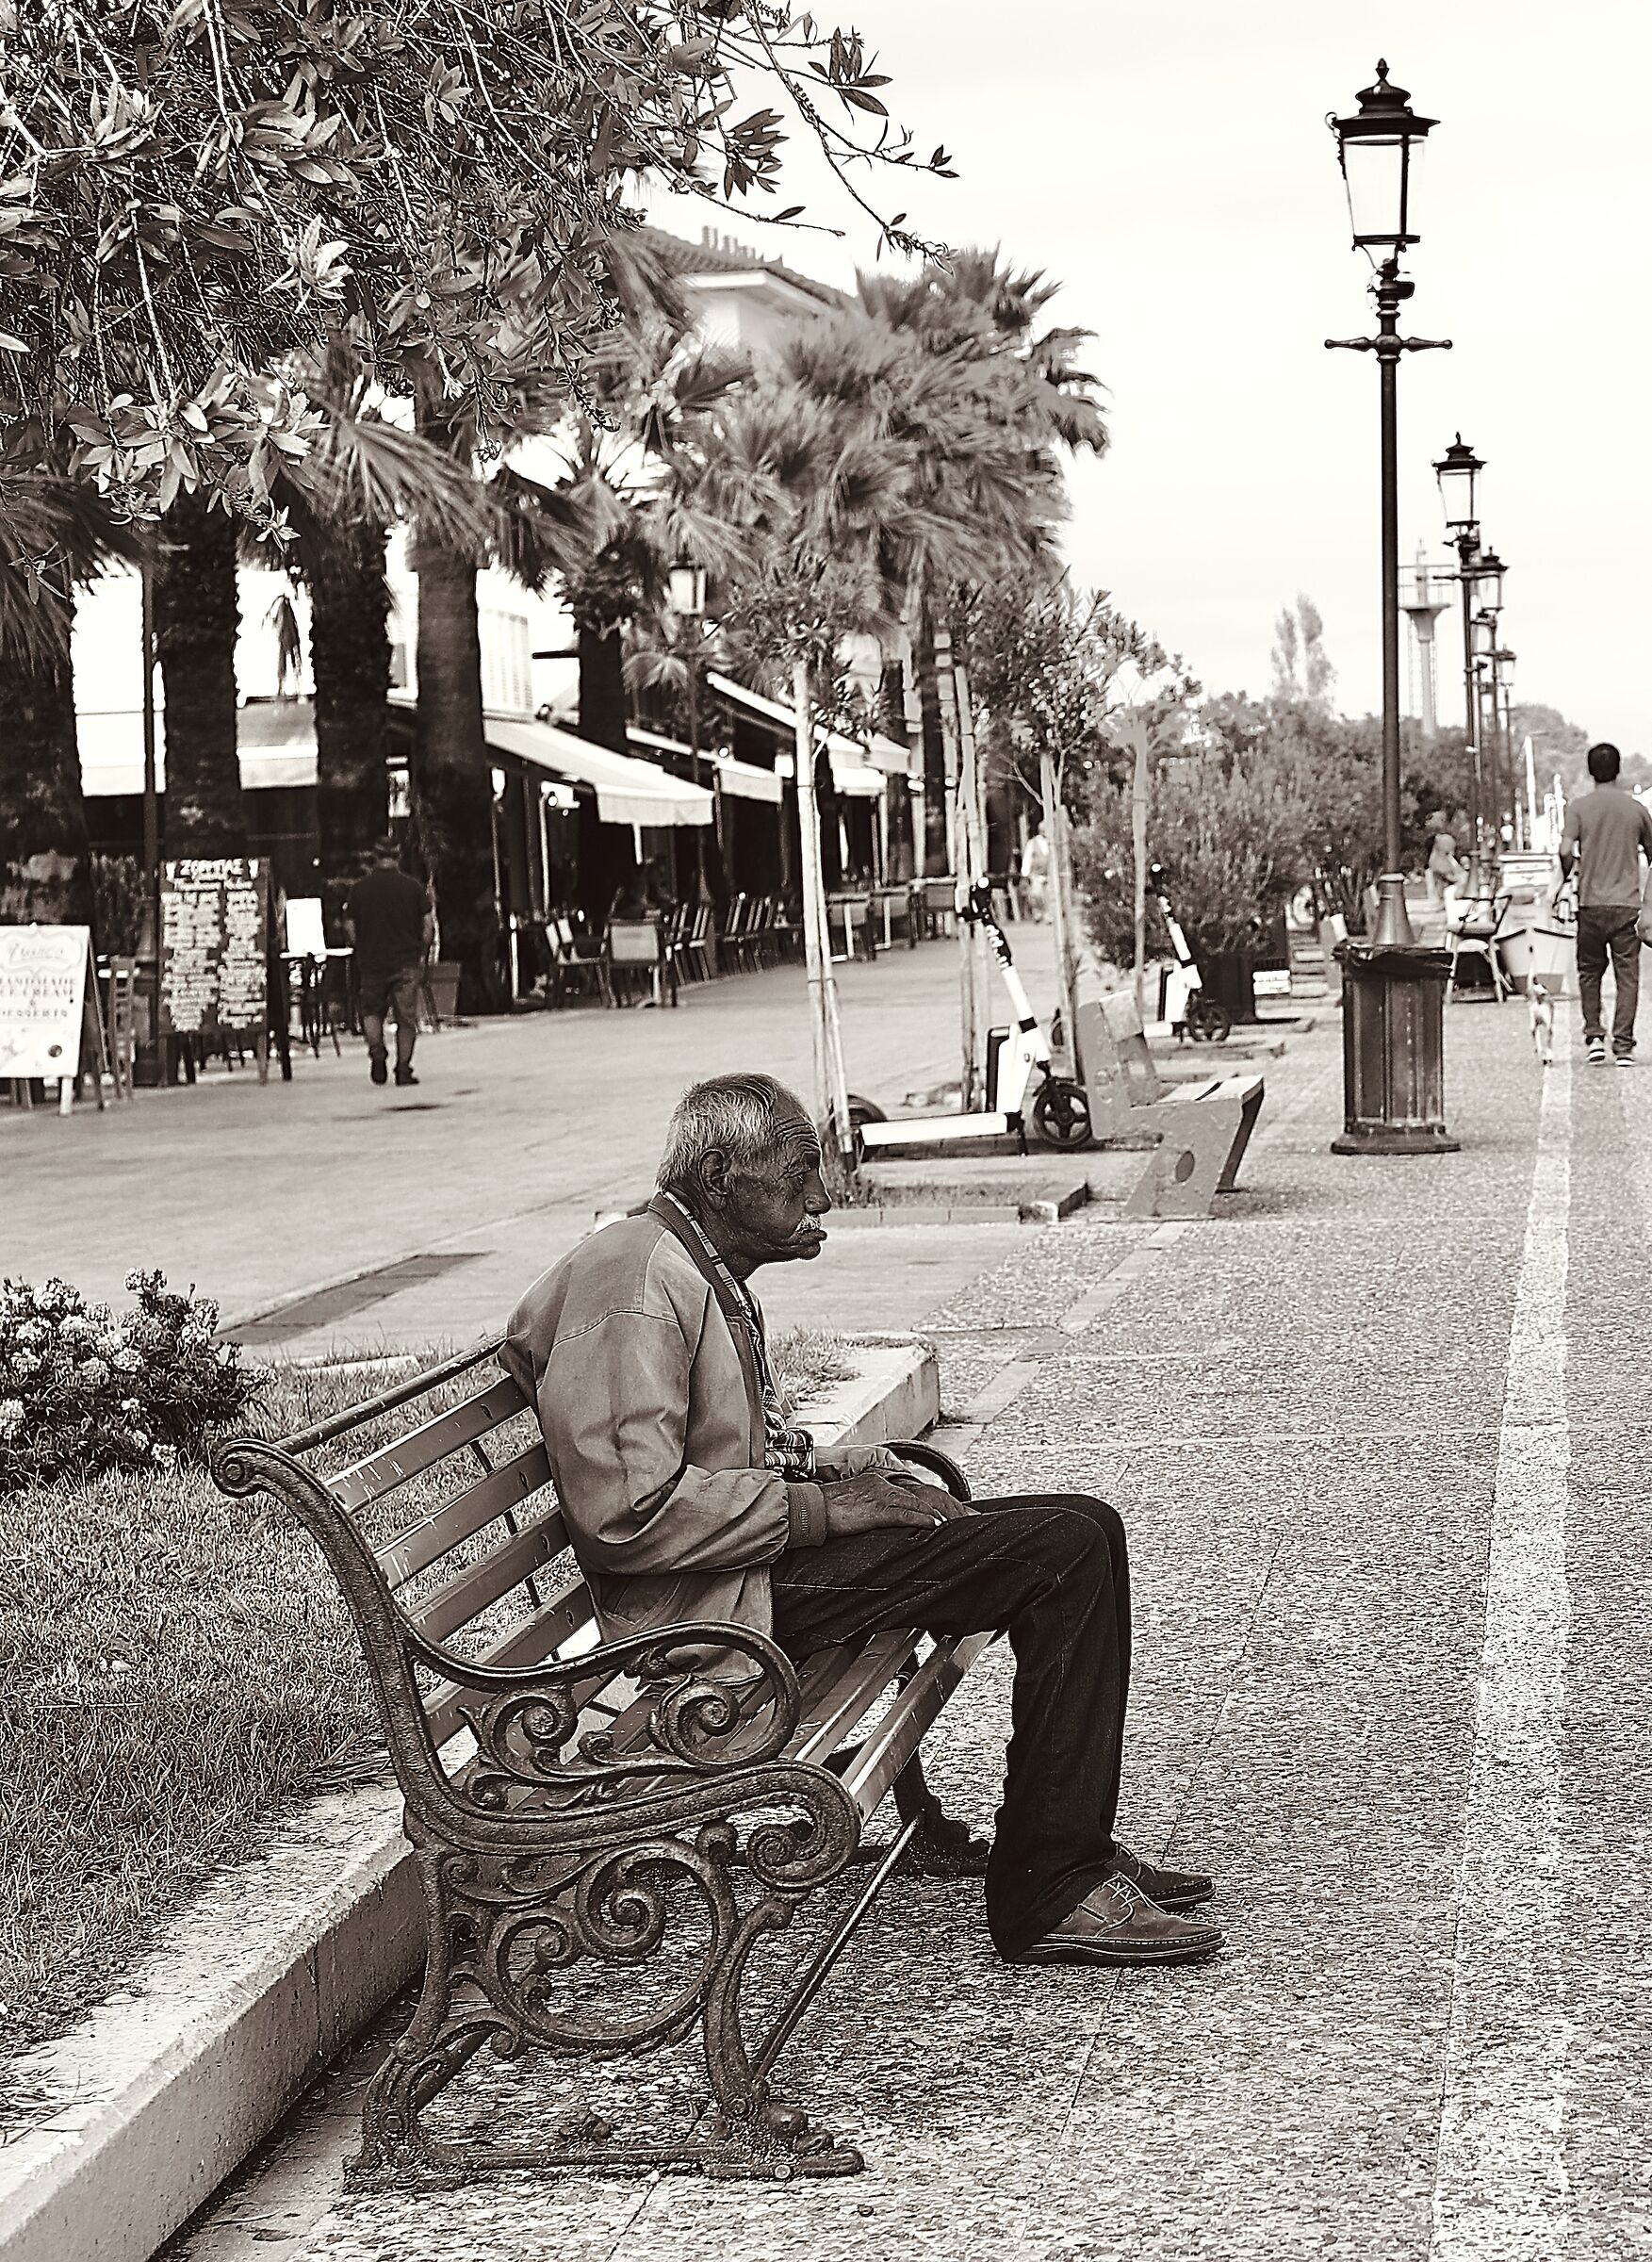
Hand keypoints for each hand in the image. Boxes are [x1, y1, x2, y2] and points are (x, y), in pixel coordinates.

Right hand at [819, 1470, 971, 1539]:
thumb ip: (864, 1507)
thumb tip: (871, 1518)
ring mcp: (879, 1496)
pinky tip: (934, 1526)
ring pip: (914, 1504)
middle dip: (931, 1506)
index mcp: (872, 1482)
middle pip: (913, 1496)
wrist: (811, 1508)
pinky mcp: (877, 1510)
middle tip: (947, 1516)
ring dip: (932, 1514)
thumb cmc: (824, 1509)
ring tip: (945, 1523)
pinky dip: (922, 1520)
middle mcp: (879, 1485)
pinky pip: (906, 1515)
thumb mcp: (849, 1503)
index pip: (902, 1492)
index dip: (918, 1502)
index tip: (930, 1509)